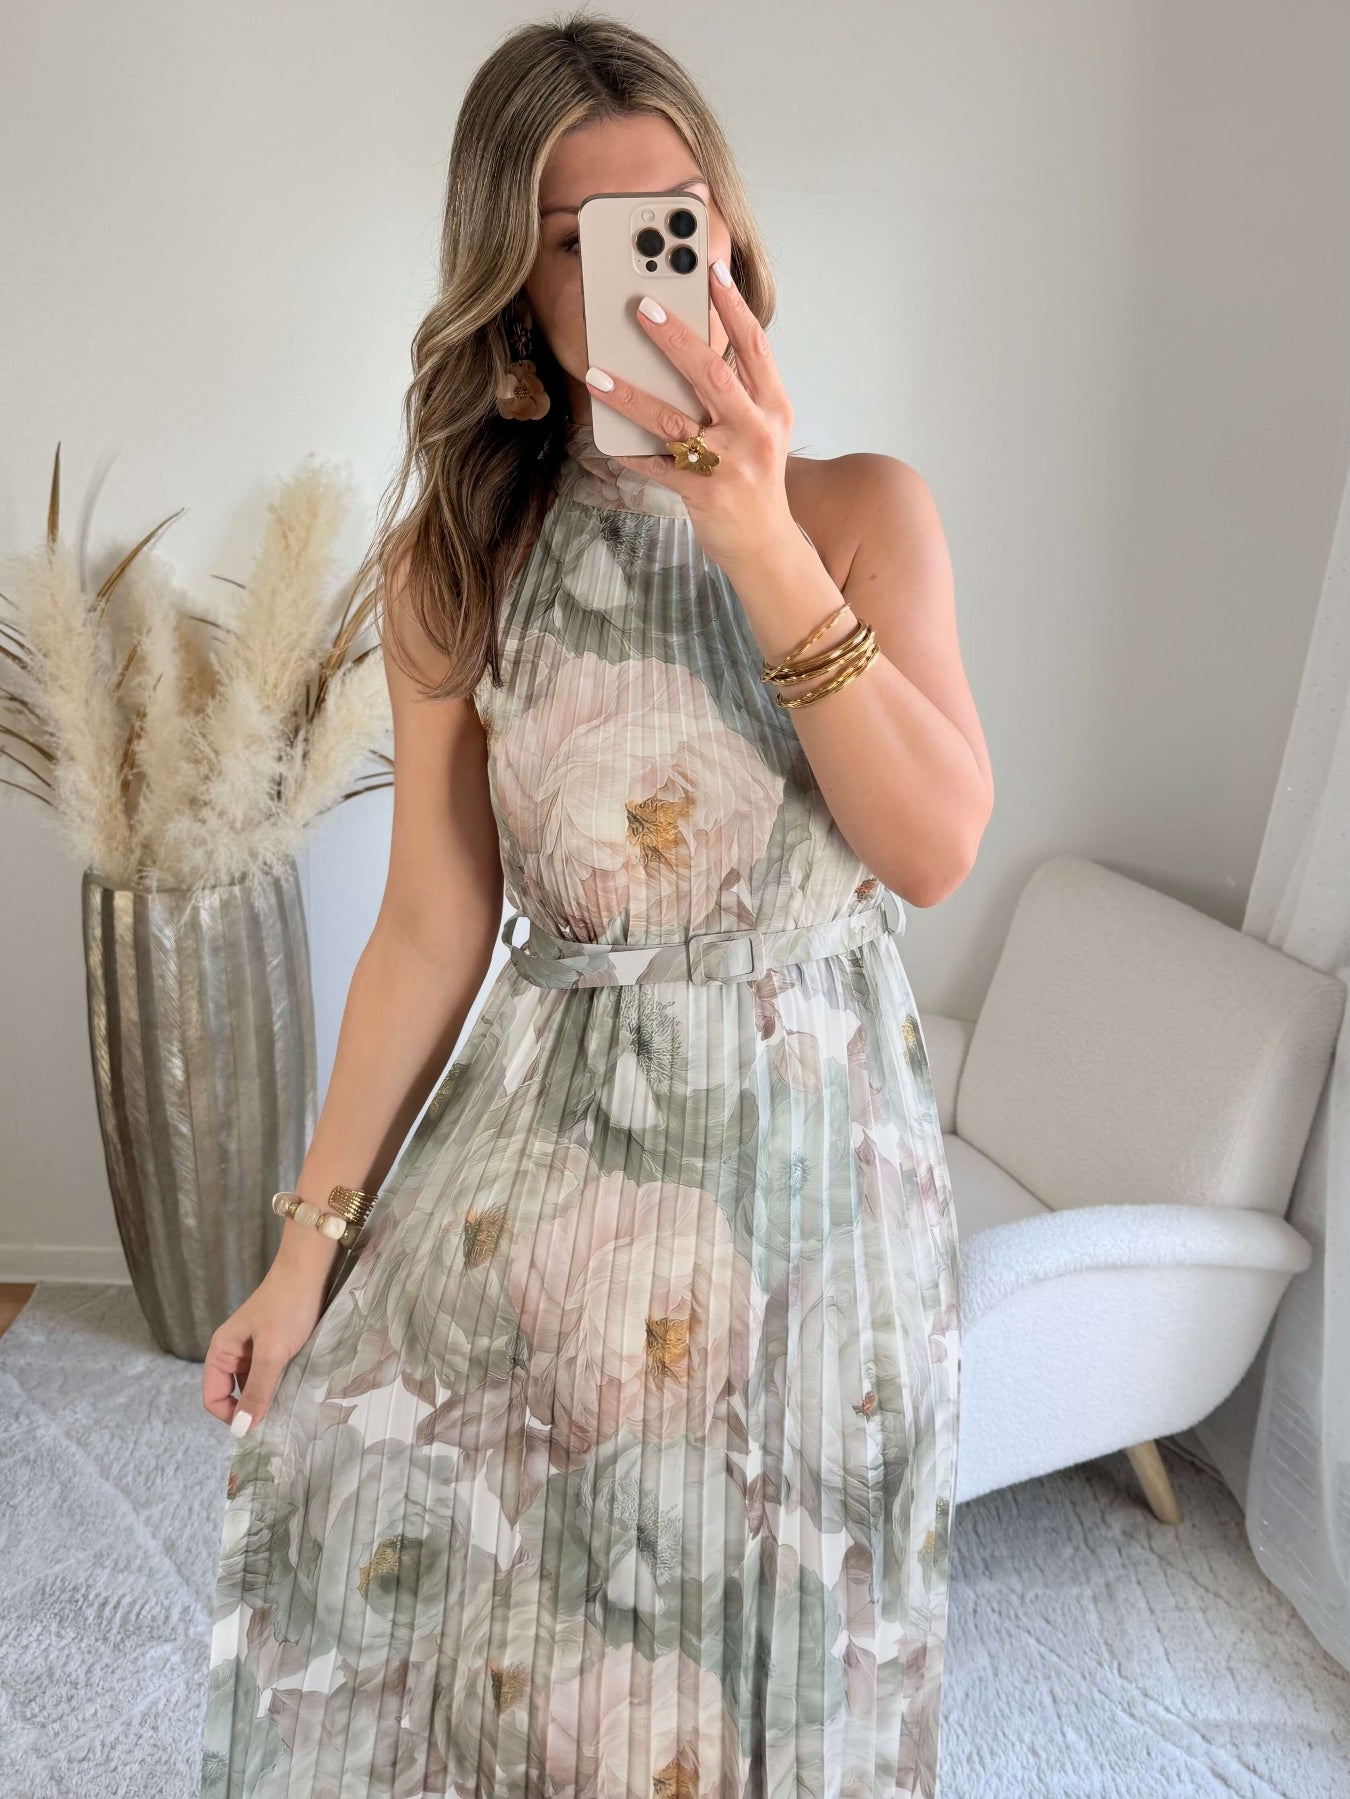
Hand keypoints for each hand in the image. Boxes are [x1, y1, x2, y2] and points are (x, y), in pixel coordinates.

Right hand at [201, 1257, 327, 1436]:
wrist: (310, 1270)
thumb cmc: (287, 1307)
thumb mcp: (272, 1352)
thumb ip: (257, 1390)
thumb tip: (240, 1429)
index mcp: (221, 1352)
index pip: (213, 1398)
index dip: (231, 1415)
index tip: (259, 1424)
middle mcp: (233, 1352)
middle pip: (233, 1394)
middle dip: (252, 1409)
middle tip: (280, 1417)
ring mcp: (253, 1349)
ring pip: (254, 1385)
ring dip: (268, 1396)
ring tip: (291, 1402)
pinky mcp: (273, 1345)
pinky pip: (270, 1374)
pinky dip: (280, 1383)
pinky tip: (297, 1386)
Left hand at [584, 259, 798, 572]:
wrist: (764, 542)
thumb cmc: (755, 476)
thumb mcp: (762, 427)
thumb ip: (740, 387)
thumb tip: (696, 341)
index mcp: (773, 407)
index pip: (754, 346)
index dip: (733, 307)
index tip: (711, 271)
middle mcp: (755, 431)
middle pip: (713, 375)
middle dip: (676, 339)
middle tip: (642, 308)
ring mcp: (729, 464)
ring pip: (674, 422)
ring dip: (631, 396)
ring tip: (598, 375)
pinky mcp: (703, 494)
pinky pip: (657, 467)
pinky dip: (630, 452)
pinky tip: (606, 439)